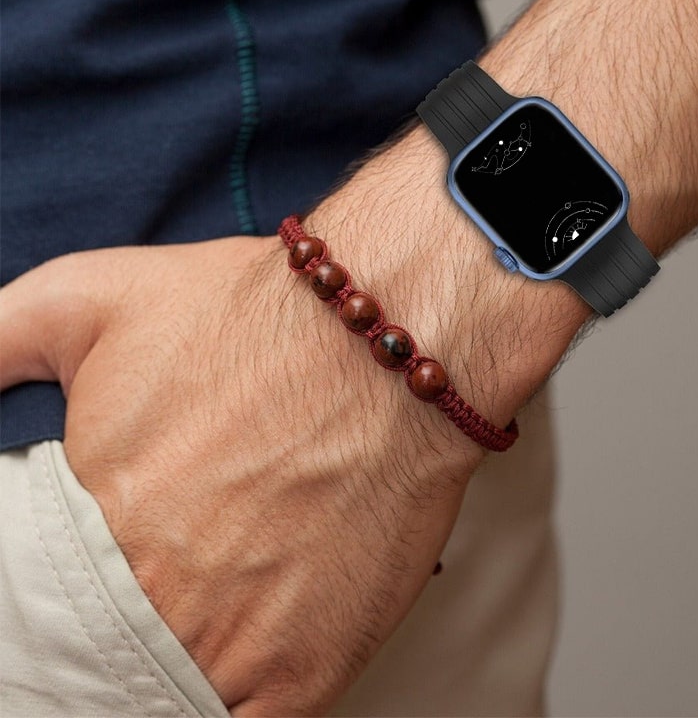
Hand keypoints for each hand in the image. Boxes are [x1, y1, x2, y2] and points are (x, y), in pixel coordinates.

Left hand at [0, 236, 484, 715]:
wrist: (385, 341)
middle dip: (110, 632)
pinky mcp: (308, 670)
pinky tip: (235, 657)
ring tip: (193, 618)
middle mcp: (154, 601)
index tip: (76, 589)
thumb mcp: (87, 297)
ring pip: (166, 701)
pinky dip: (228, 703)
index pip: (28, 616)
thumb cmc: (248, 315)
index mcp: (90, 526)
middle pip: (97, 661)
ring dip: (166, 671)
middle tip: (145, 593)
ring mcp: (234, 647)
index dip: (51, 603)